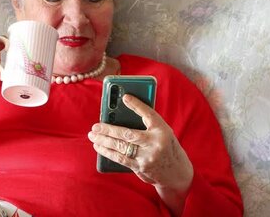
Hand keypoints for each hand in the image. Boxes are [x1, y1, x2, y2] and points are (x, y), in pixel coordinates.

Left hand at [88, 94, 192, 210]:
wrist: (176, 172)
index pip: (149, 114)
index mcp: (162, 130)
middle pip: (128, 134)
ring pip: (121, 147)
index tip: (124, 97)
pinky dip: (108, 152)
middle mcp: (155, 143)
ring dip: (104, 141)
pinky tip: (99, 147)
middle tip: (95, 126)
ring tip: (93, 136)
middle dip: (108, 129)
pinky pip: (121, 159)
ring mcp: (148, 157)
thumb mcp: (162, 131)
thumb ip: (146, 123)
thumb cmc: (165, 146)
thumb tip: (120, 114)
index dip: (137, 104)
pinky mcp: (141, 168)